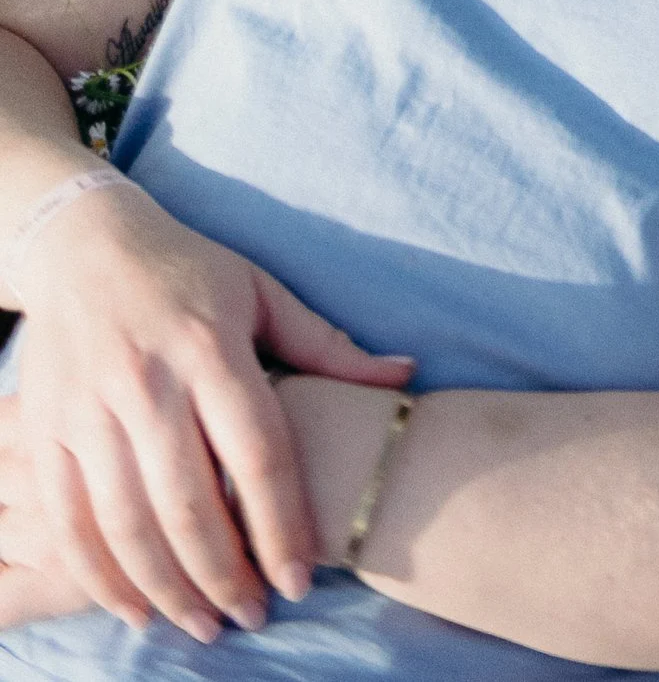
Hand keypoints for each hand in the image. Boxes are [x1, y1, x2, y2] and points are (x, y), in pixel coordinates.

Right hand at [7, 176, 411, 637]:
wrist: (83, 243)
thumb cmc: (188, 270)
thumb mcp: (262, 292)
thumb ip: (327, 345)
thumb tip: (403, 375)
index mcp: (211, 346)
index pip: (257, 454)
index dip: (282, 527)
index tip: (299, 582)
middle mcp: (148, 381)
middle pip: (190, 505)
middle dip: (225, 577)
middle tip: (251, 618)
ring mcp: (89, 411)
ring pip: (128, 526)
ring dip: (167, 589)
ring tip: (203, 624)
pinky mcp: (44, 432)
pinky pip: (69, 523)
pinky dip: (99, 577)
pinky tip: (134, 607)